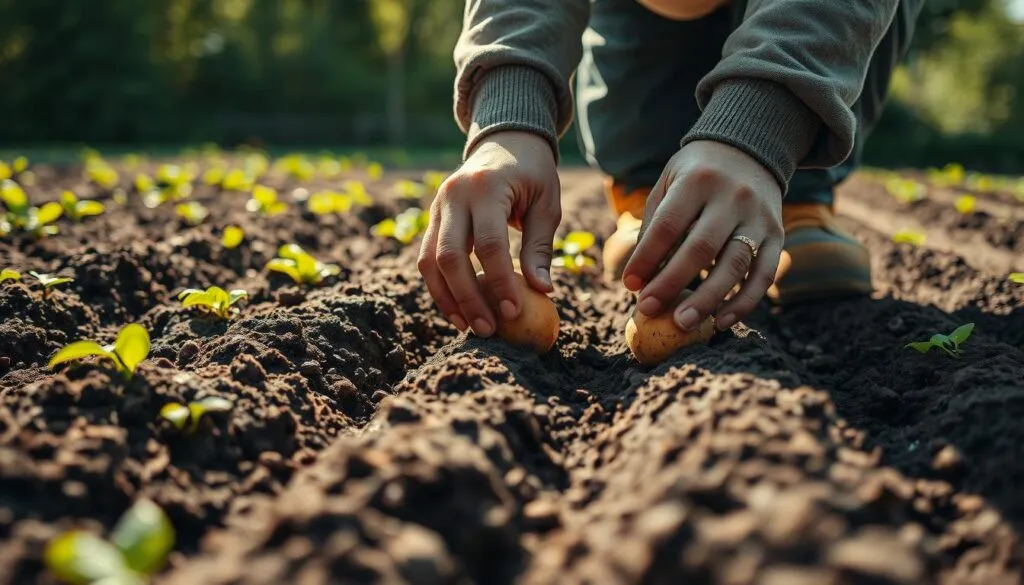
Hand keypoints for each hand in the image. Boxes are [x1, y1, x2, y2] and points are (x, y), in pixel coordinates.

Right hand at [418, 131, 560, 336]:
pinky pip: (427, 258)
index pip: (489, 244)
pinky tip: (458, 310)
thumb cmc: (533, 175)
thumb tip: (542, 291)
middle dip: (468, 297)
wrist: (505, 141)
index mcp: (487, 188)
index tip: (513, 312)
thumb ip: (539, 247)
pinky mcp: (432, 217)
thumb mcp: (546, 204)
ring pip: (429, 261)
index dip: (499, 282)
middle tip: (488, 329)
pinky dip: (440, 287)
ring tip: (470, 327)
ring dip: (447, 298)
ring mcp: (438, 206)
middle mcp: (454, 195)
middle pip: (450, 256)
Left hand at [621, 140, 783, 330]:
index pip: (668, 225)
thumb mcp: (670, 182)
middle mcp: (732, 197)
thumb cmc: (696, 174)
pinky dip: (744, 302)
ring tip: (682, 323)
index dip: (647, 257)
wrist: (751, 149)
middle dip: (672, 283)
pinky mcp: (778, 235)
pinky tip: (722, 321)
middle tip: (648, 310)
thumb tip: (640, 278)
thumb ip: (655, 224)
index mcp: (697, 180)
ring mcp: (759, 217)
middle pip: (701, 248)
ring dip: (708, 299)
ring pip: (735, 265)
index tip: (630, 285)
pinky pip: (764, 274)